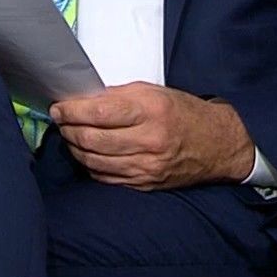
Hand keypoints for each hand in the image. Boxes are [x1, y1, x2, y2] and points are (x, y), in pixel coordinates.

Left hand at [50, 82, 254, 190]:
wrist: (217, 144)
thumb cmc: (184, 113)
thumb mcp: (154, 93)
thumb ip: (118, 96)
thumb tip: (83, 99)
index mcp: (151, 111)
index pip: (98, 113)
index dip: (71, 111)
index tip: (59, 107)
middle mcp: (149, 141)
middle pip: (91, 139)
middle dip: (68, 129)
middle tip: (61, 121)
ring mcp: (147, 166)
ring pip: (94, 161)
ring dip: (74, 148)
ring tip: (70, 136)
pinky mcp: (145, 184)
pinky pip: (105, 177)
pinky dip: (90, 166)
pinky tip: (87, 154)